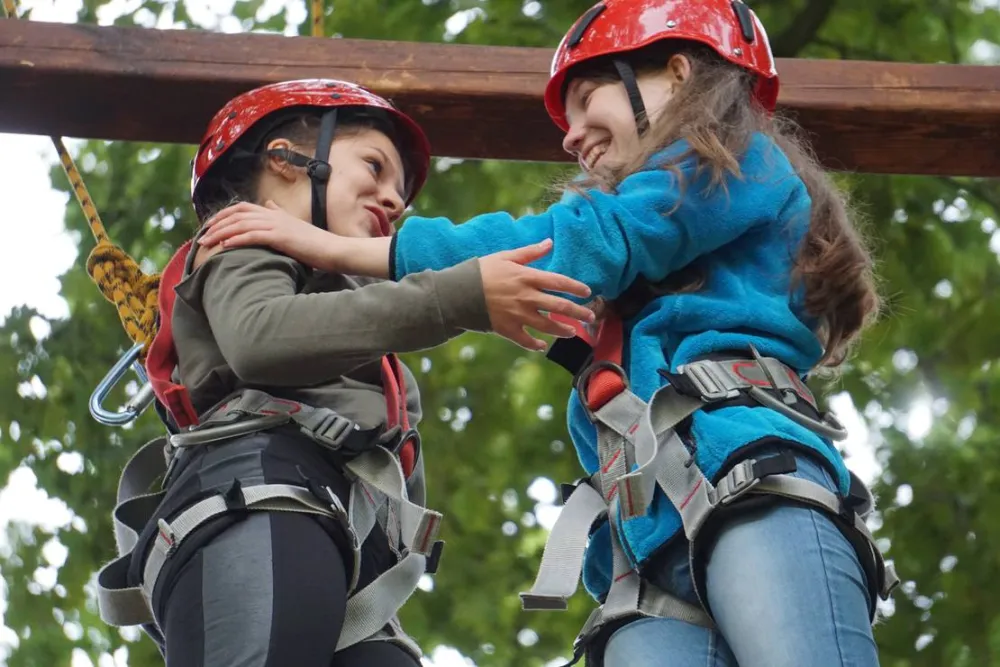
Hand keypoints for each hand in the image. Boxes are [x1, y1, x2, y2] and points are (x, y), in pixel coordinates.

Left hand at [198, 201, 338, 270]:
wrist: (333, 249)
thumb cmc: (316, 243)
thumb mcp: (295, 225)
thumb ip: (280, 213)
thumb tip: (269, 203)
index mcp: (275, 213)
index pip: (243, 208)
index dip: (223, 215)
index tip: (209, 226)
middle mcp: (273, 215)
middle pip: (237, 214)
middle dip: (216, 224)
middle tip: (202, 237)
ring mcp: (277, 225)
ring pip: (241, 224)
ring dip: (221, 233)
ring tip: (207, 243)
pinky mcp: (281, 237)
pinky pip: (253, 235)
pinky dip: (237, 239)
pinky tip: (225, 246)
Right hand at [480, 239, 595, 350]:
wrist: (458, 293)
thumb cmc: (481, 272)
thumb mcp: (505, 257)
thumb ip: (529, 252)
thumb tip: (549, 243)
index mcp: (527, 277)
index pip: (558, 282)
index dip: (575, 287)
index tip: (587, 292)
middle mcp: (527, 297)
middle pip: (559, 306)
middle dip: (578, 312)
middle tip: (590, 316)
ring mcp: (518, 315)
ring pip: (548, 325)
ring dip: (563, 330)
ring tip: (573, 332)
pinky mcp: (507, 329)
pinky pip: (526, 340)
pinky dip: (536, 344)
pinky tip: (543, 346)